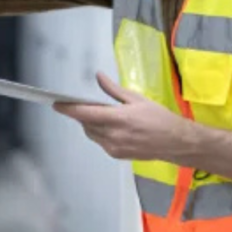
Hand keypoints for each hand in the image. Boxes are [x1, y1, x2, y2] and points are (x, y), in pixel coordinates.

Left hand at [53, 72, 194, 161]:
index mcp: (118, 118)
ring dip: (90, 123)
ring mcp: (114, 147)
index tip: (56, 103)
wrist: (175, 142)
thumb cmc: (158, 118)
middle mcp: (113, 135)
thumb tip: (98, 76)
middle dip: (82, 114)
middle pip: (85, 124)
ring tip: (104, 115)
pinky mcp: (116, 155)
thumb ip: (113, 90)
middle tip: (89, 104)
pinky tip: (112, 127)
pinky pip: (100, 141)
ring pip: (91, 133)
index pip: (85, 113)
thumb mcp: (137, 99)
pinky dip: (100, 133)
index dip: (68, 109)